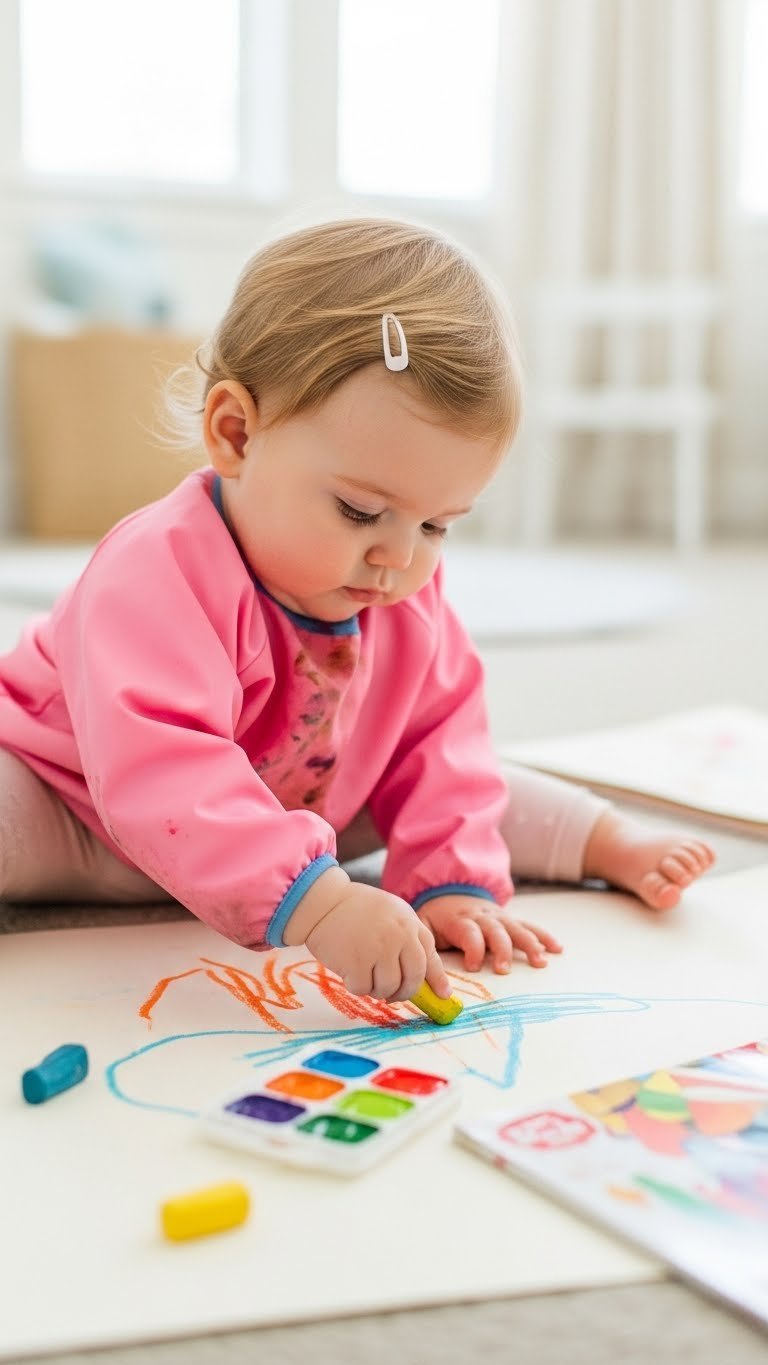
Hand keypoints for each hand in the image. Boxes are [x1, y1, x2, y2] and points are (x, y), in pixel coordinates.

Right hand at [305, 882, 450, 1002]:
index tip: (443, 995)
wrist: (323, 901)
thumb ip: (406, 939)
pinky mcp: (357, 962)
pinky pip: (364, 989)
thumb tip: (420, 978)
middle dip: (404, 992)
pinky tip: (348, 970)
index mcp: (409, 923)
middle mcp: (399, 935)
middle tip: (392, 995)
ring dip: (376, 989)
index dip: (437, 979)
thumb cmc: (354, 909)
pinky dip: (356, 986)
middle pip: (413, 979)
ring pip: (389, 988)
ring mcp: (379, 949)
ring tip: (364, 974)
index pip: (430, 957)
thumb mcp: (390, 914)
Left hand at [416, 894, 562, 973]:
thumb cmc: (435, 916)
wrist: (448, 889)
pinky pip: (528, 926)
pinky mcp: (509, 919)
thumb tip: (423, 971)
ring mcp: (498, 916)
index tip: (473, 967)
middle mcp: (481, 916)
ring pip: (515, 928)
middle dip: (501, 950)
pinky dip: (543, 936)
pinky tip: (556, 949)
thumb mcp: (423, 925)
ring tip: (539, 962)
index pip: (469, 932)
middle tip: (503, 970)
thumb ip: (425, 944)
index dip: (472, 948)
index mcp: (459, 919)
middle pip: (495, 931)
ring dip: (529, 944)